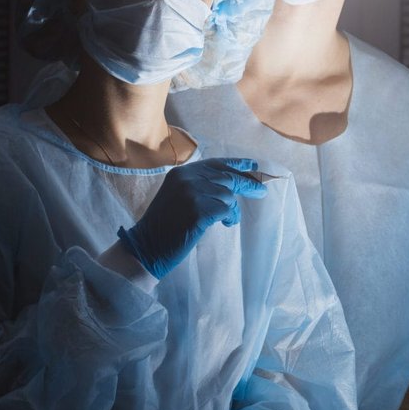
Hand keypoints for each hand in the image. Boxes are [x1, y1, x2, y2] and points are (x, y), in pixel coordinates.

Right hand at [118, 156, 267, 278]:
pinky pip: (227, 210)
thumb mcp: (179, 196)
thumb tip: (234, 182)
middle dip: (247, 185)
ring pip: (229, 196)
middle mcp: (187, 179)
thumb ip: (200, 185)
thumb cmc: (166, 224)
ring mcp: (192, 194)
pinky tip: (224, 224)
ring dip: (232, 209)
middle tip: (261, 192)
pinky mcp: (199, 211)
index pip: (215, 164)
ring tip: (226, 219)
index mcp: (181, 173)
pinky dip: (229, 218)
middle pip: (227, 178)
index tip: (253, 166)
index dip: (236, 164)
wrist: (147, 246)